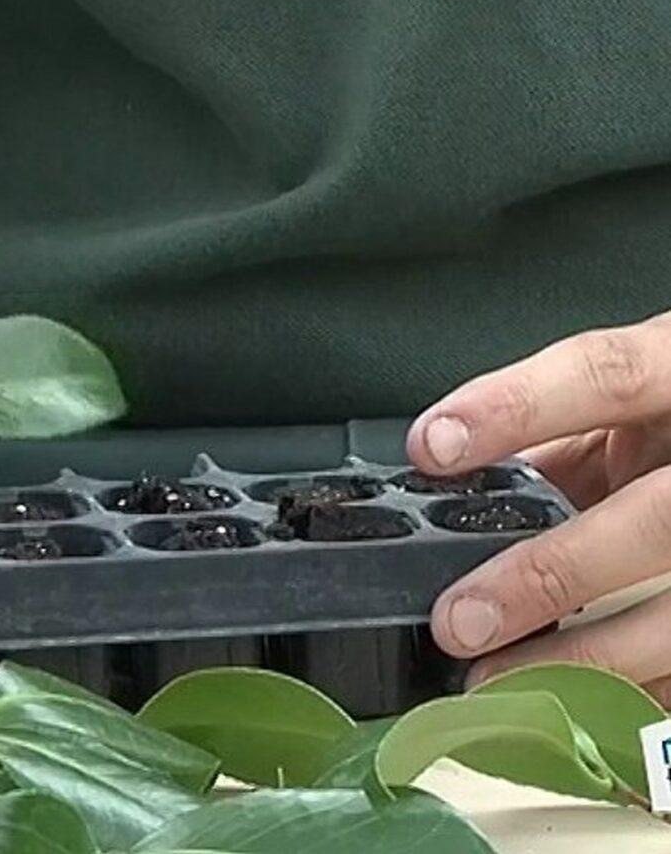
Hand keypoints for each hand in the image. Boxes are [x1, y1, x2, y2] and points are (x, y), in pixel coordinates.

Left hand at [408, 313, 670, 704]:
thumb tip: (454, 475)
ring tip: (498, 683)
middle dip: (552, 576)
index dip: (515, 408)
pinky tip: (576, 703)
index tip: (431, 446)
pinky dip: (638, 687)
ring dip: (588, 661)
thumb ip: (559, 426)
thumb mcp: (639, 391)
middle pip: (659, 521)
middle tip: (460, 621)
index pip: (608, 376)